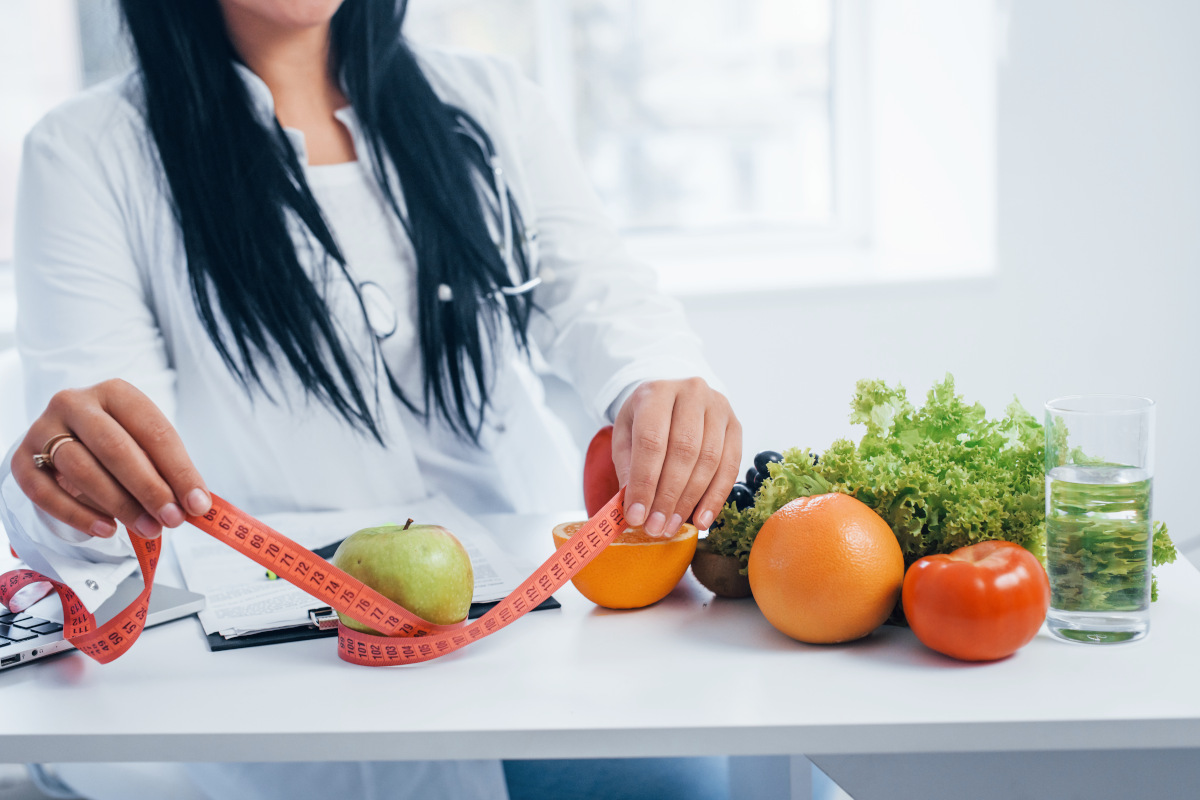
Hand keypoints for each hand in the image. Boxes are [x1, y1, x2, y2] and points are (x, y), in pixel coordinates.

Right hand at [11, 379, 210, 540]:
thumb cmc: (118, 441)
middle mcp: (75, 403)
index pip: (153, 431)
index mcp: (116, 392)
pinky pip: (47, 493)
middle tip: (173, 520)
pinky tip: (107, 530)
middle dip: (149, 489)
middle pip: (115, 448)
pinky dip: (79, 515)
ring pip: (82, 470)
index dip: (179, 470)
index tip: (198, 504)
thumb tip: (196, 505)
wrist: (67, 438)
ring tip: (149, 529)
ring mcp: (43, 429)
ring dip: (119, 505)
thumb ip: (169, 470)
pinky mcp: (23, 459)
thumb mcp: (146, 444)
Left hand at [612, 378, 740, 536]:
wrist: (673, 398)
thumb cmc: (645, 421)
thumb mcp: (625, 436)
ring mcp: (718, 407)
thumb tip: (634, 508)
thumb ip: (628, 468)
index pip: (651, 440)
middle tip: (656, 527)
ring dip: (691, 500)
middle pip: (683, 451)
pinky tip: (701, 520)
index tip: (636, 516)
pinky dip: (716, 498)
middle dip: (668, 496)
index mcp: (656, 392)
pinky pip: (730, 466)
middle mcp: (691, 393)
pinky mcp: (736, 425)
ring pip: (709, 460)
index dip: (644, 482)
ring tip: (672, 526)